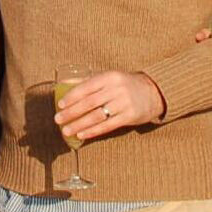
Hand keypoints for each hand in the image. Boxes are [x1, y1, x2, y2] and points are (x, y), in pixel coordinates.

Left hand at [53, 29, 211, 140]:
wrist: (153, 91)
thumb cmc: (125, 85)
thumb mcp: (110, 78)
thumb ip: (90, 82)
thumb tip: (65, 85)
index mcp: (109, 77)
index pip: (86, 87)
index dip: (72, 96)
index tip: (60, 105)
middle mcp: (116, 89)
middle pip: (89, 103)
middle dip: (72, 112)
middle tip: (58, 119)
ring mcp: (124, 103)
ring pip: (97, 116)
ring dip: (79, 124)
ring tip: (66, 130)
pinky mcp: (129, 116)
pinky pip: (108, 126)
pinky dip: (93, 131)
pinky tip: (82, 135)